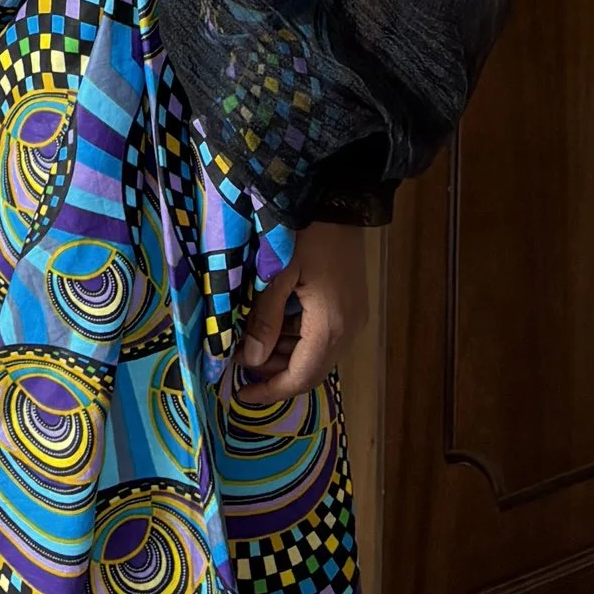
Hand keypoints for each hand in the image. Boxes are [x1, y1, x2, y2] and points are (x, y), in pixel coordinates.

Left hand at [238, 220, 368, 402]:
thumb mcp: (277, 275)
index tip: (241, 395)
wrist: (339, 199)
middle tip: (239, 362)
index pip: (301, 377)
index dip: (271, 390)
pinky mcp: (351, 304)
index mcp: (330, 326)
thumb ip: (265, 321)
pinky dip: (297, 338)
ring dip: (284, 355)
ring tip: (250, 342)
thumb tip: (252, 362)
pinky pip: (323, 335)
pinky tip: (273, 323)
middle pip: (311, 369)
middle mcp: (348, 329)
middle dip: (274, 372)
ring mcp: (353, 317)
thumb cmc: (304, 233)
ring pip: (317, 353)